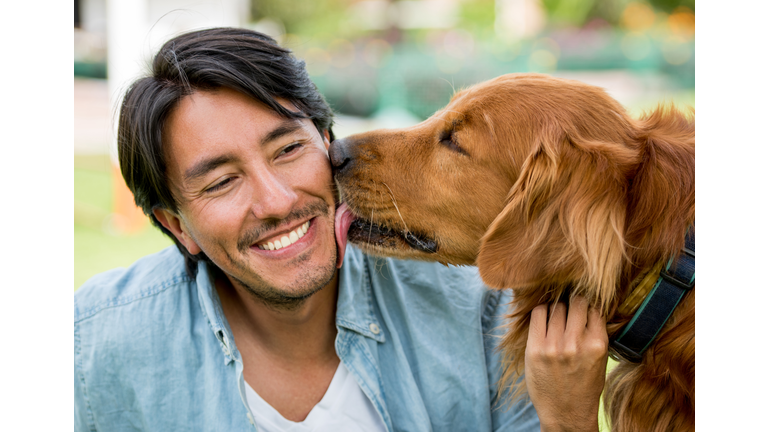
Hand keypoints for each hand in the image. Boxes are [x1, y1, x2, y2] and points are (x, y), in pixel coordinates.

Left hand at [525, 296, 608, 431]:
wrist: (566, 413)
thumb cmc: (585, 384)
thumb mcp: (600, 358)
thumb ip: (595, 332)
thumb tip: (588, 303)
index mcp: (597, 344)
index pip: (593, 307)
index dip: (588, 306)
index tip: (583, 309)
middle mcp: (576, 343)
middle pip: (575, 302)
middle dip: (573, 304)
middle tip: (569, 312)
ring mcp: (554, 345)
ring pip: (556, 306)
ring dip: (557, 308)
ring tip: (557, 319)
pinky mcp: (535, 348)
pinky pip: (537, 313)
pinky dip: (541, 311)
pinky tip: (544, 320)